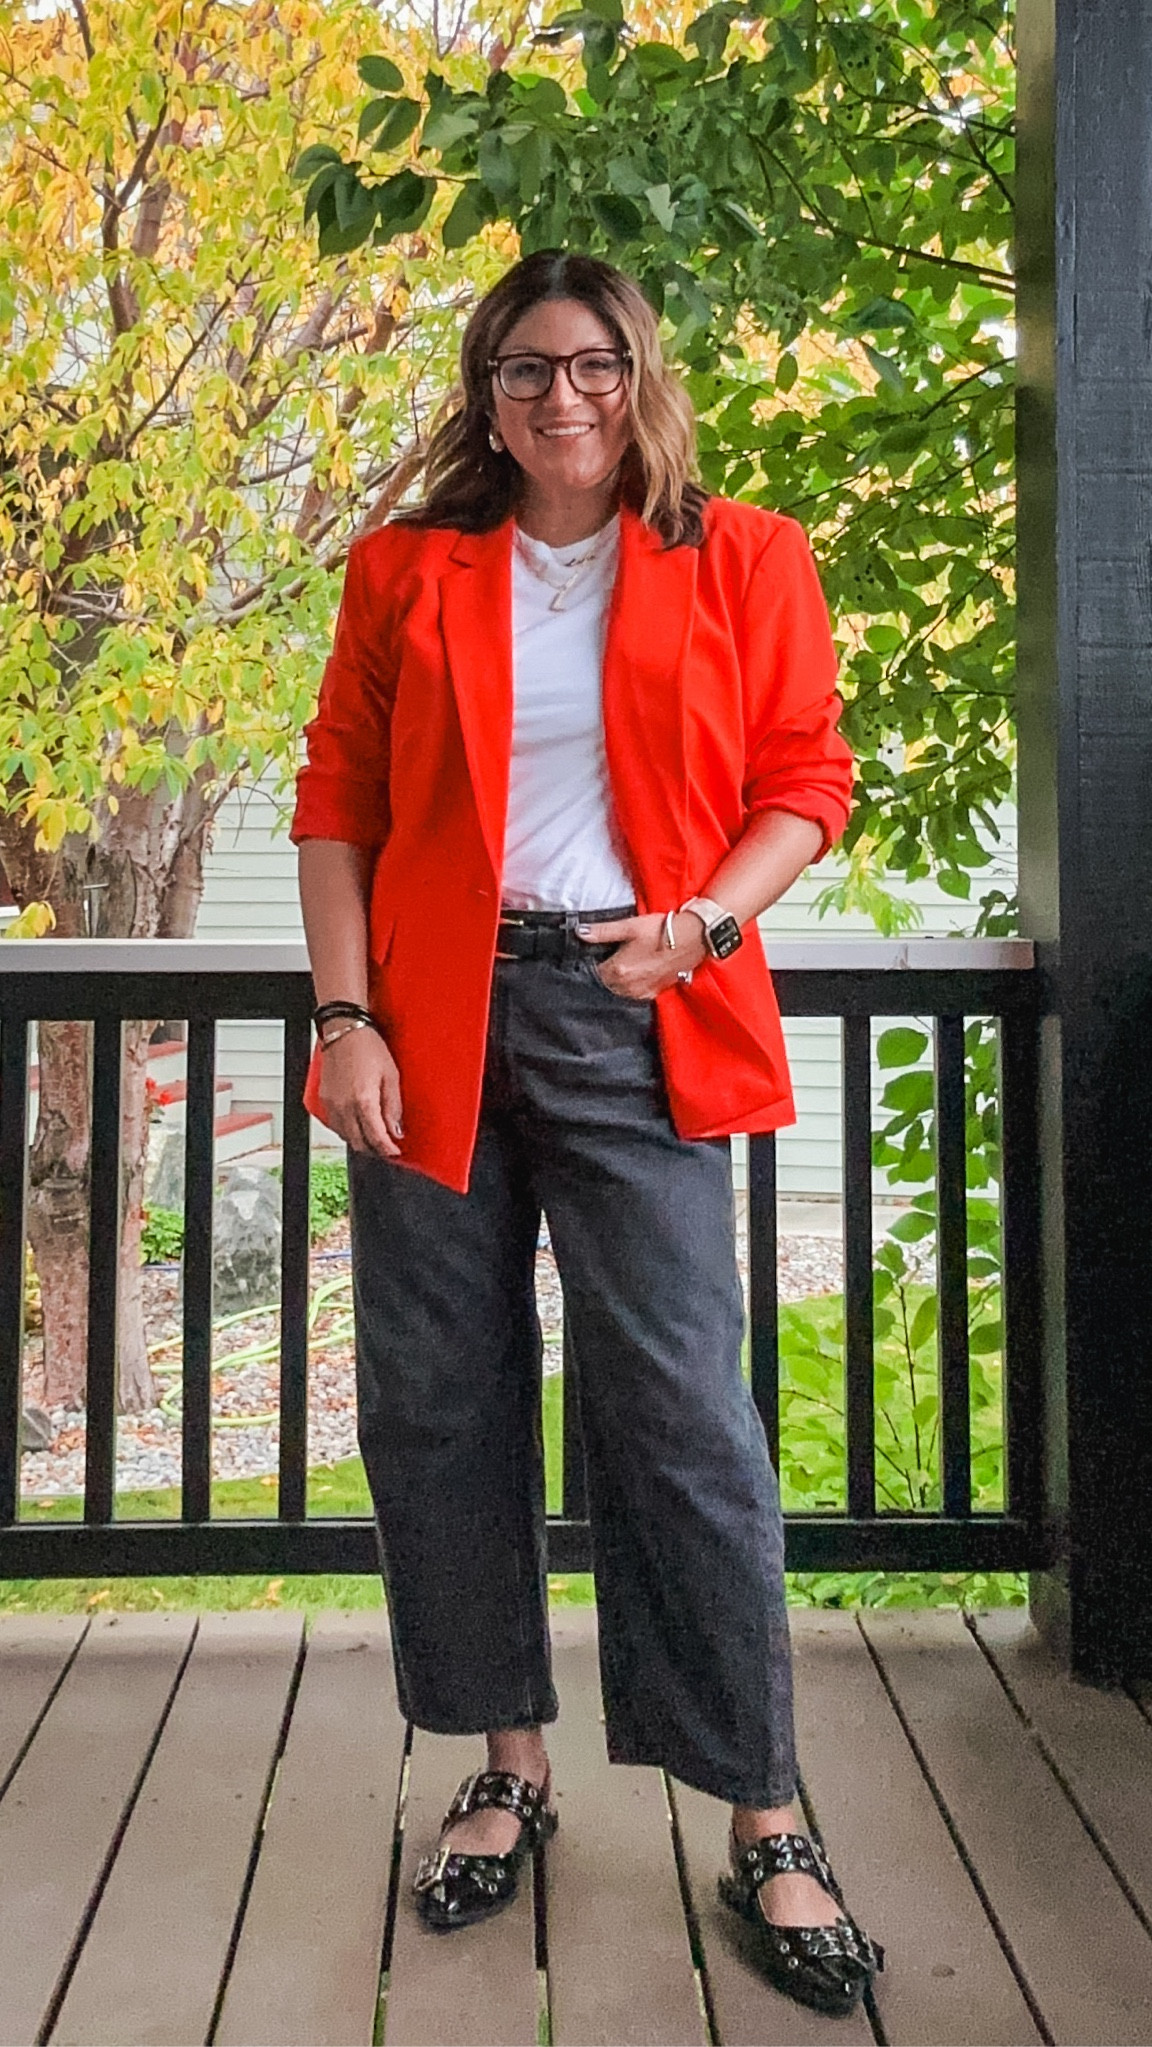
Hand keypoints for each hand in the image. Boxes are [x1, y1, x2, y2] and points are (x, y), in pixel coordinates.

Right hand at [317, 1025, 403, 1156]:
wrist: (344, 1030)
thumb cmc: (367, 1047)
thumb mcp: (391, 1075)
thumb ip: (393, 1106)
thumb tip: (396, 1130)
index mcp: (363, 1100)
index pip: (375, 1137)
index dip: (387, 1149)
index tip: (395, 1152)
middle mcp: (344, 1106)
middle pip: (359, 1143)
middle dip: (374, 1149)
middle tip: (387, 1147)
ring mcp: (331, 1104)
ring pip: (346, 1137)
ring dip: (360, 1141)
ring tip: (374, 1136)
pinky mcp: (324, 1100)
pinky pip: (335, 1126)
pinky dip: (348, 1131)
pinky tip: (358, 1124)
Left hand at [576, 911, 707, 999]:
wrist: (693, 938)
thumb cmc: (661, 930)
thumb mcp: (629, 927)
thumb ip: (602, 932)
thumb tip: (579, 932)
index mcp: (618, 970)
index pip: (594, 972)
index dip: (593, 962)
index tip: (596, 953)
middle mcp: (628, 986)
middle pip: (606, 983)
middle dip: (605, 973)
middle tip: (611, 956)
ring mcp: (642, 992)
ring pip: (619, 990)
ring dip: (618, 981)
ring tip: (625, 963)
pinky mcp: (655, 992)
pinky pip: (635, 994)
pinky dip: (632, 986)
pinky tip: (637, 972)